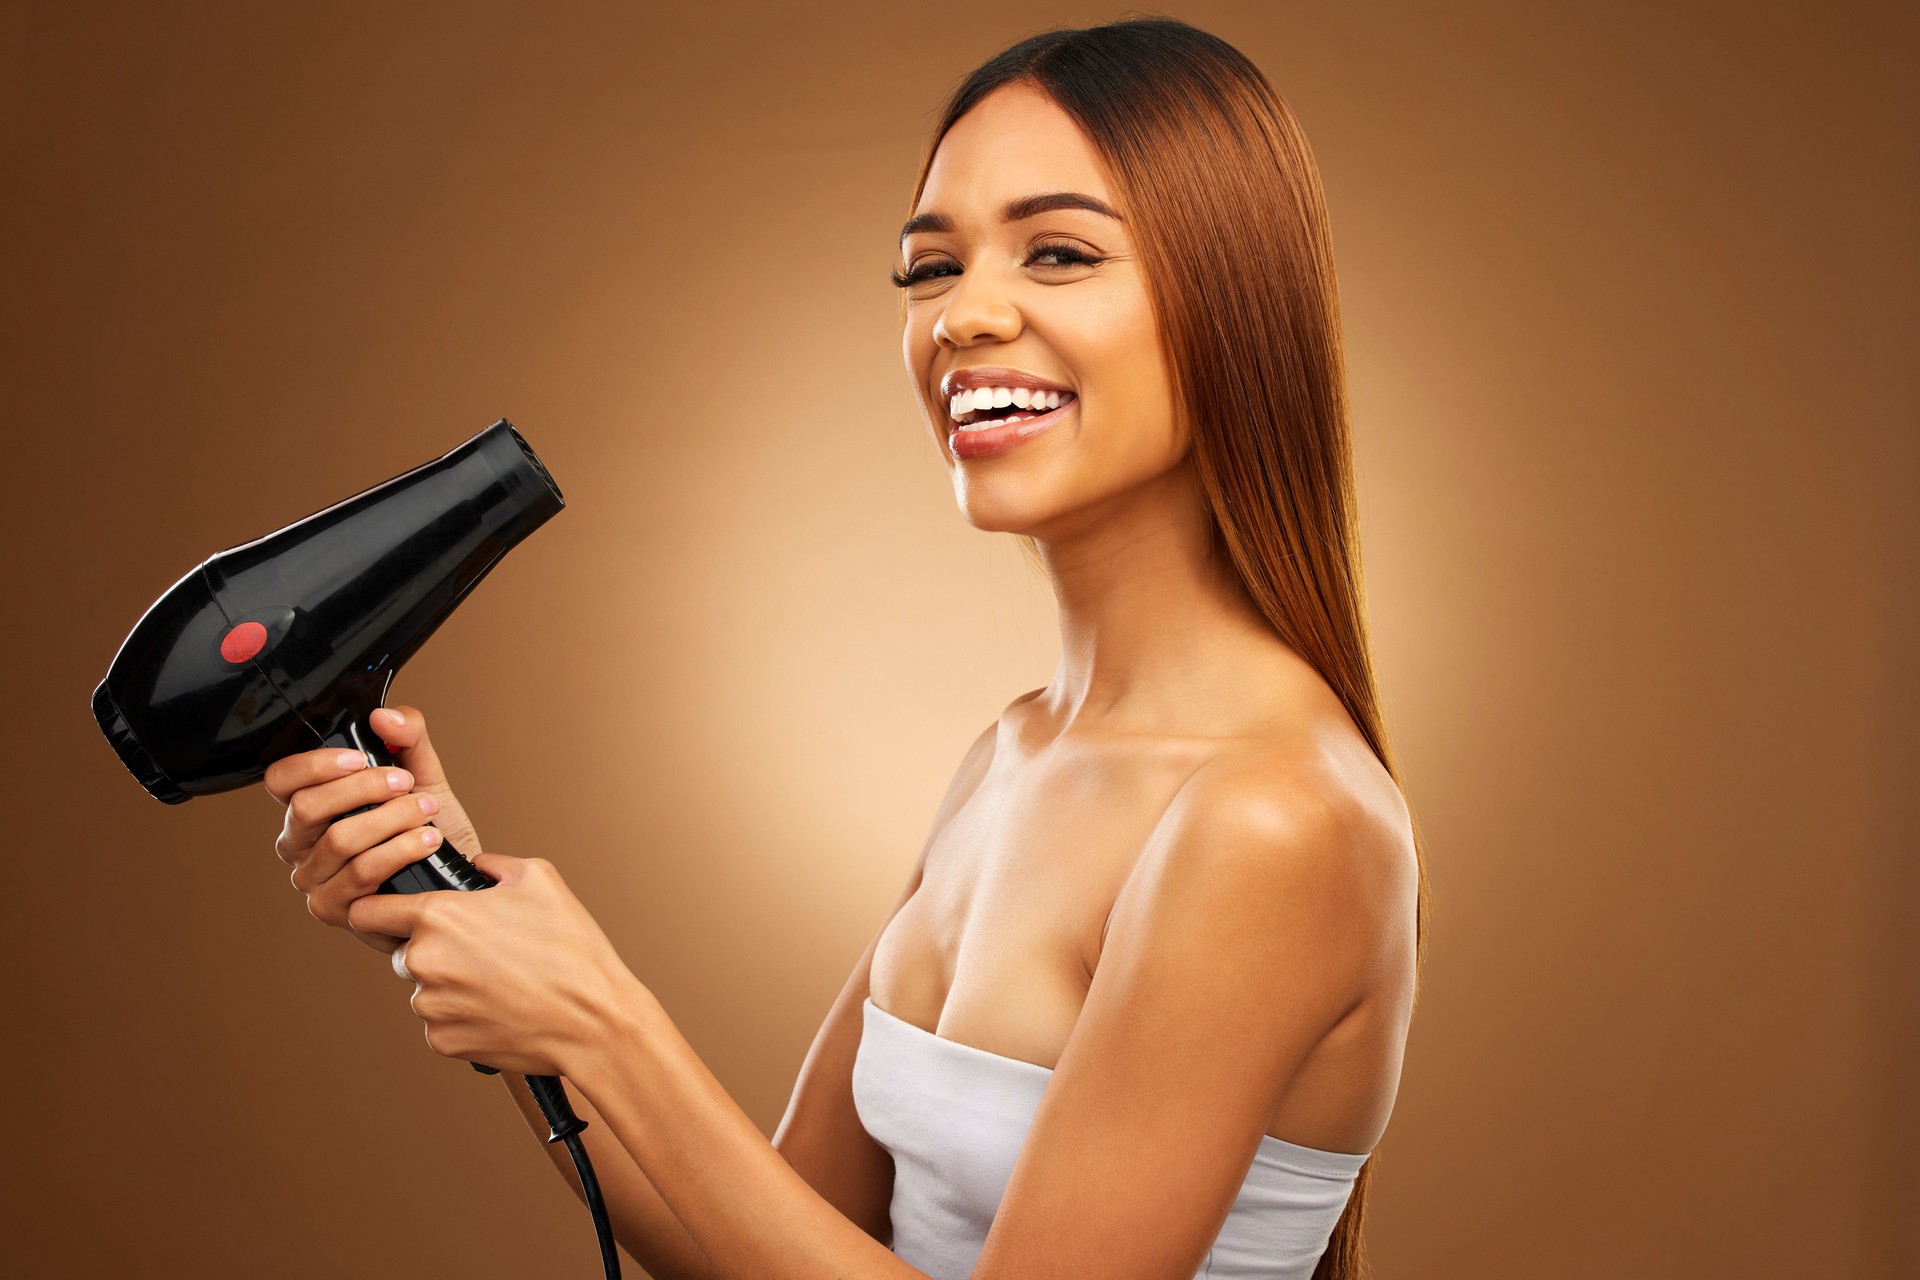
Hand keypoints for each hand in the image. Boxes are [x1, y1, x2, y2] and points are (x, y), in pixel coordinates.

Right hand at [263, 705, 481, 954]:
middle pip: (307, 807)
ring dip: (390, 819)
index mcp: (309, 807)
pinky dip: (400, 850)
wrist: (456, 879)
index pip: (281, 779)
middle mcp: (300, 845)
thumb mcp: (423, 774)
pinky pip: (361, 874)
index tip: (360, 757)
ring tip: (425, 811)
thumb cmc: (429, 827)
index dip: (314, 765)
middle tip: (405, 783)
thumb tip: (384, 716)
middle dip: (364, 789)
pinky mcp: (336, 910)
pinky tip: (428, 840)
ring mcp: (314, 881)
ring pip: (338, 840)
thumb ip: (407, 737)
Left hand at [348, 853, 648, 1077]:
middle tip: (483, 951)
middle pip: (400, 952)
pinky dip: (463, 1017)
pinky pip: (440, 1024)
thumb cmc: (571, 949)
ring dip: (449, 985)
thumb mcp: (540, 879)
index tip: (388, 913)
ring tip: (501, 982)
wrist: (593, 1021)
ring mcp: (431, 1007)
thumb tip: (478, 867)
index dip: (376, 908)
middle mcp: (423, 962)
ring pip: (424, 990)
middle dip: (432, 950)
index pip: (366, 911)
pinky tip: (502, 1008)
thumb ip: (494, 864)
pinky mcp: (443, 1042)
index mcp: (438, 916)